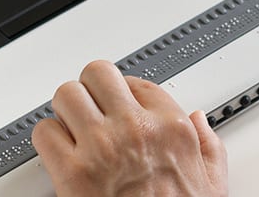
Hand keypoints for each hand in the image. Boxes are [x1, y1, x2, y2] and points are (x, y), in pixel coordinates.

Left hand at [33, 60, 227, 196]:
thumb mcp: (213, 183)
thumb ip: (209, 145)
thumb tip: (200, 121)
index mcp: (172, 129)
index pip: (139, 82)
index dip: (125, 92)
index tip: (120, 103)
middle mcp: (136, 130)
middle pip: (98, 75)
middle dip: (91, 90)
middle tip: (90, 107)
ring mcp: (102, 148)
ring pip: (66, 95)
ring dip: (66, 111)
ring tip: (72, 127)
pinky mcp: (72, 173)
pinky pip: (45, 133)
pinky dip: (47, 140)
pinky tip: (60, 153)